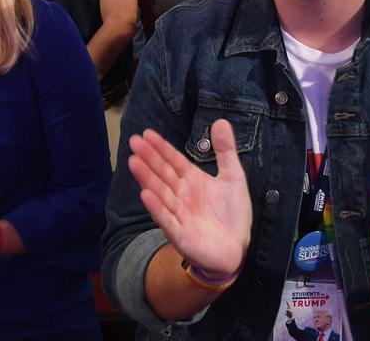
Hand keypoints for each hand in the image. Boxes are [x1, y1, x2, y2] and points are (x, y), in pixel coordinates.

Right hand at [126, 120, 251, 277]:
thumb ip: (225, 151)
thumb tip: (220, 121)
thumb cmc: (232, 214)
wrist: (236, 248)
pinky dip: (157, 207)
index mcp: (192, 181)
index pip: (174, 161)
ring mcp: (179, 214)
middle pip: (163, 174)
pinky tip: (146, 194)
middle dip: (149, 158)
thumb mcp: (233, 177)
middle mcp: (182, 195)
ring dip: (147, 178)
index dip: (161, 147)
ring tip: (134, 162)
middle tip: (134, 141)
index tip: (146, 133)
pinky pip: (167, 219)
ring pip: (161, 193)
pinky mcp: (181, 235)